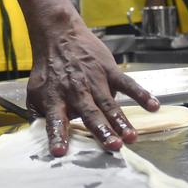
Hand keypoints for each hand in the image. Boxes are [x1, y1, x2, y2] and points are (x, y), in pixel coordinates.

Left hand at [26, 12, 159, 156]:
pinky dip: (140, 94)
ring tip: (131, 137)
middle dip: (102, 130)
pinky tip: (153, 106)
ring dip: (121, 120)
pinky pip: (126, 84)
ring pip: (109, 103)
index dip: (57, 136)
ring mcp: (94, 80)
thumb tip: (39, 138)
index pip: (55, 122)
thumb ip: (39, 115)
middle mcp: (75, 91)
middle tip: (113, 146)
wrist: (58, 35)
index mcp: (55, 99)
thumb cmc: (48, 67)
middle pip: (90, 114)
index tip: (60, 152)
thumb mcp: (34, 91)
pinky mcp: (108, 70)